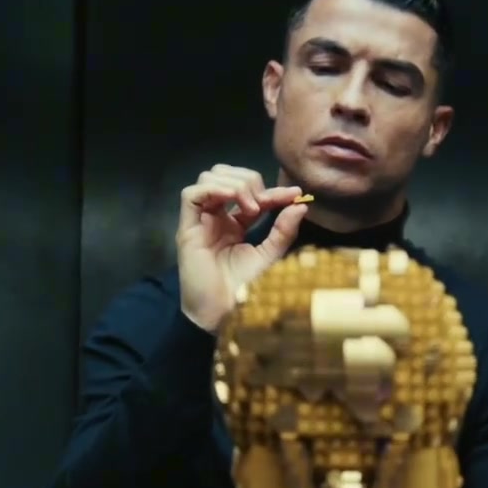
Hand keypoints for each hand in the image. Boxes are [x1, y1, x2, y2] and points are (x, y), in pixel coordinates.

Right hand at [177, 164, 308, 332]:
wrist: (222, 312)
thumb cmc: (242, 289)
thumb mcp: (269, 255)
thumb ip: (283, 231)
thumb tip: (301, 204)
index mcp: (233, 223)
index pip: (251, 193)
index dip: (272, 190)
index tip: (295, 193)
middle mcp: (215, 217)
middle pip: (225, 174)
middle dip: (248, 180)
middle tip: (263, 203)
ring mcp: (200, 221)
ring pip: (209, 178)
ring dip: (234, 184)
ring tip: (251, 207)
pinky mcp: (186, 228)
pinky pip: (192, 194)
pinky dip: (214, 189)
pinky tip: (234, 201)